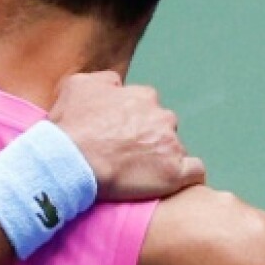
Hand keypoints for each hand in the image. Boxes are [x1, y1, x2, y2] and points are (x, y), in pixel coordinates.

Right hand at [48, 71, 204, 201]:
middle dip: (150, 141)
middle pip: (164, 128)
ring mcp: (170, 145)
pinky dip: (186, 177)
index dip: (134, 124)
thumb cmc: (69, 127)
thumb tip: (116, 85)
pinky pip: (195, 172)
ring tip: (141, 177)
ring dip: (163, 160)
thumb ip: (104, 80)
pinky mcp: (174, 173)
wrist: (69, 161)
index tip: (119, 138)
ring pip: (176, 150)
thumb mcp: (77, 85)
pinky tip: (173, 184)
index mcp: (142, 97)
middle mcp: (161, 116)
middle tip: (127, 159)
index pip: (148, 107)